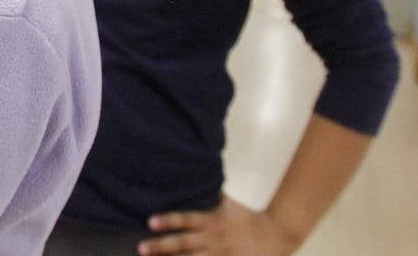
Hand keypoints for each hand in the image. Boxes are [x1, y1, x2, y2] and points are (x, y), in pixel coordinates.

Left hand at [141, 197, 299, 254]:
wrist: (276, 235)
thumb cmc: (247, 218)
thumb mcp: (227, 203)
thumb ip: (209, 194)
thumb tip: (194, 171)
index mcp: (213, 221)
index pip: (187, 220)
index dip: (169, 220)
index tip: (150, 221)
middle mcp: (214, 239)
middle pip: (185, 244)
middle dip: (162, 246)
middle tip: (141, 247)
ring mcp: (221, 255)